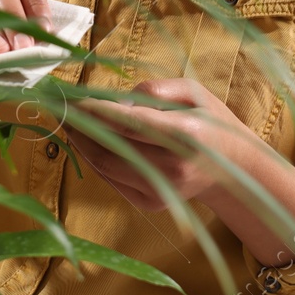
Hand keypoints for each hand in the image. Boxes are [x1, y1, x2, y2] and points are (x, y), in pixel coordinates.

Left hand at [67, 77, 256, 210]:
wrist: (233, 171)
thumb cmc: (210, 123)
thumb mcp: (194, 92)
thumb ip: (157, 90)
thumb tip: (118, 102)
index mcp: (188, 136)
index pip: (132, 124)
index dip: (98, 112)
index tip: (73, 99)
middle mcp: (174, 168)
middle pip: (112, 148)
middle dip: (81, 126)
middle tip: (61, 107)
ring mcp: (161, 191)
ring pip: (105, 166)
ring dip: (81, 143)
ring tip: (68, 121)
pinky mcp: (150, 204)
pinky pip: (111, 179)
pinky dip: (93, 159)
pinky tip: (85, 141)